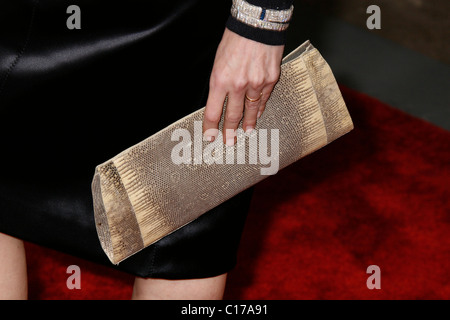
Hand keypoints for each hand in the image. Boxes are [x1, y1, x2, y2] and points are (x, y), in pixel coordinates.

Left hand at [203, 28, 283, 145]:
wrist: (257, 25)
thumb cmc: (234, 41)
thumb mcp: (218, 62)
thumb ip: (219, 83)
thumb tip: (220, 101)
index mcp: (220, 80)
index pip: (212, 112)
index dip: (210, 128)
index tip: (210, 136)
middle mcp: (238, 85)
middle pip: (232, 116)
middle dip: (229, 132)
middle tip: (228, 142)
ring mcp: (256, 84)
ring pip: (250, 111)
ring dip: (247, 124)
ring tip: (245, 133)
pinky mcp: (270, 80)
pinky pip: (263, 99)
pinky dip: (260, 108)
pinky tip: (257, 115)